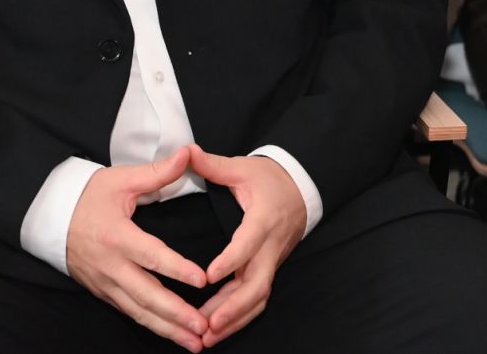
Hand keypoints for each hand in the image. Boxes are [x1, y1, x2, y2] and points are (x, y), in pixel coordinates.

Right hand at [65, 148, 210, 350]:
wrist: (51, 216)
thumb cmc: (89, 196)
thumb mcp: (121, 179)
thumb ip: (157, 173)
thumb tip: (188, 154)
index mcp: (117, 236)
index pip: (152, 255)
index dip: (177, 269)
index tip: (202, 280)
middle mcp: (111, 266)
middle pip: (146, 296)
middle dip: (176, 315)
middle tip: (204, 327)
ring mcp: (106, 283)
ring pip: (139, 311)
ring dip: (167, 329)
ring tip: (195, 342)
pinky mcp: (104, 292)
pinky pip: (130, 312)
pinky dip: (152, 325)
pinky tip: (172, 335)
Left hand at [188, 149, 307, 345]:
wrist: (300, 187)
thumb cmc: (269, 179)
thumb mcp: (242, 168)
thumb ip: (213, 165)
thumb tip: (186, 152)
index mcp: (263, 219)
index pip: (248, 244)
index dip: (231, 260)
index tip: (209, 276)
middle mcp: (270, 246)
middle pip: (257, 283)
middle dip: (233, 307)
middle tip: (207, 324)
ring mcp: (272, 261)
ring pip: (258, 297)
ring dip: (234, 319)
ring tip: (207, 336)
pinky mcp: (269, 269)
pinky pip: (257, 298)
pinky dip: (239, 317)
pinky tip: (217, 329)